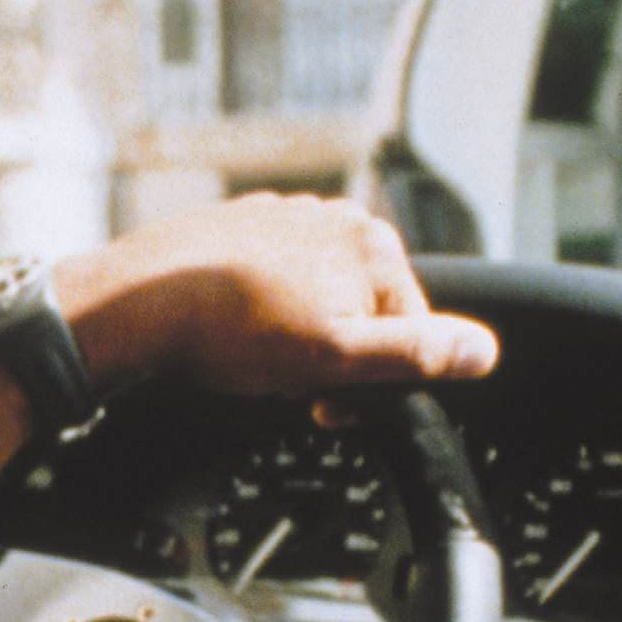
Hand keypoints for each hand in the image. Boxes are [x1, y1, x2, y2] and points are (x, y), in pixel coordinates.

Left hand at [49, 194, 495, 409]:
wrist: (138, 303)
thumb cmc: (233, 332)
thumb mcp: (338, 358)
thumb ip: (416, 354)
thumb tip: (482, 351)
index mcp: (373, 247)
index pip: (409, 332)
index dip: (375, 381)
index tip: (331, 403)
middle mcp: (336, 219)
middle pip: (364, 313)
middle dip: (334, 357)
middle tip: (288, 381)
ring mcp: (287, 218)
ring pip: (319, 299)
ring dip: (298, 339)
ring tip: (254, 357)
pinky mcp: (243, 227)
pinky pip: (274, 282)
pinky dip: (262, 314)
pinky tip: (232, 333)